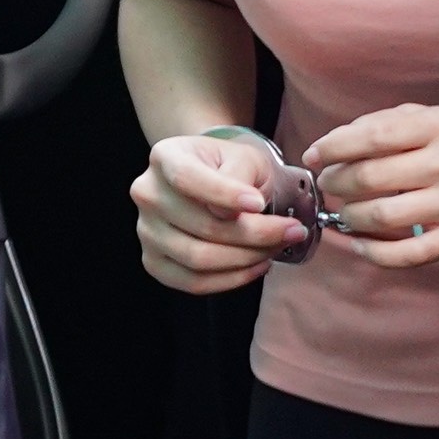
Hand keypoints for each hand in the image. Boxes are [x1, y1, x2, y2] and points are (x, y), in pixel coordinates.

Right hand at [130, 133, 304, 293]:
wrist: (212, 180)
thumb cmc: (229, 166)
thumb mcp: (242, 155)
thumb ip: (238, 174)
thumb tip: (231, 213)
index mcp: (164, 157)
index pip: (188, 179)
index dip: (225, 194)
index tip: (260, 204)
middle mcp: (147, 194)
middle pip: (202, 226)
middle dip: (256, 234)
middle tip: (292, 231)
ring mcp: (146, 231)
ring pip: (199, 259)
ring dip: (247, 258)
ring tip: (277, 248)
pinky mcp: (154, 262)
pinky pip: (193, 282)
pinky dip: (232, 279)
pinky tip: (257, 265)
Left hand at [304, 104, 438, 267]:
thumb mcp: (429, 117)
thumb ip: (381, 124)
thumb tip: (329, 147)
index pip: (373, 137)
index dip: (334, 148)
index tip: (314, 156)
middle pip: (372, 178)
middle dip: (337, 182)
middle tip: (329, 183)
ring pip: (384, 216)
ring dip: (351, 216)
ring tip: (345, 210)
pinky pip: (408, 254)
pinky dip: (375, 252)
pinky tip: (360, 243)